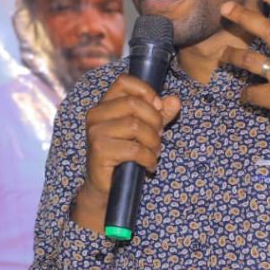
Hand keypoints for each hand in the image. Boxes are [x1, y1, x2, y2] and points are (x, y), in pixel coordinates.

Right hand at [72, 75, 180, 231]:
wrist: (106, 187)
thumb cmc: (125, 155)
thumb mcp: (145, 131)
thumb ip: (160, 114)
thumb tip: (174, 101)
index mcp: (104, 104)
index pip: (124, 81)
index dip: (146, 92)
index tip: (158, 108)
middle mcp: (96, 115)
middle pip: (134, 104)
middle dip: (155, 121)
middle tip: (160, 136)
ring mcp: (95, 133)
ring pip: (136, 126)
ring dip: (153, 142)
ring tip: (154, 152)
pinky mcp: (99, 151)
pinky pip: (134, 149)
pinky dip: (148, 158)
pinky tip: (149, 165)